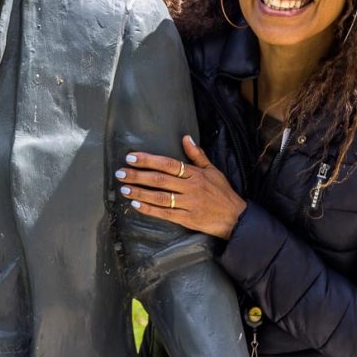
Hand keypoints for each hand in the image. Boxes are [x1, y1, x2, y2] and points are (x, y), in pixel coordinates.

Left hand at [116, 135, 245, 239]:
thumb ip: (197, 155)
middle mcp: (190, 188)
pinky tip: (136, 206)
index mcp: (195, 174)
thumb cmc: (223, 192)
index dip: (148, 160)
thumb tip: (185, 137)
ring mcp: (189, 204)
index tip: (131, 158)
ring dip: (140, 193)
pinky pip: (165, 214)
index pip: (168, 164)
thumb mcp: (213, 170)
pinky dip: (150, 210)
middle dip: (137, 176)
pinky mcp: (187, 219)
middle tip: (120, 173)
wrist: (236, 218)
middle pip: (159, 180)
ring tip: (124, 189)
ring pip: (160, 197)